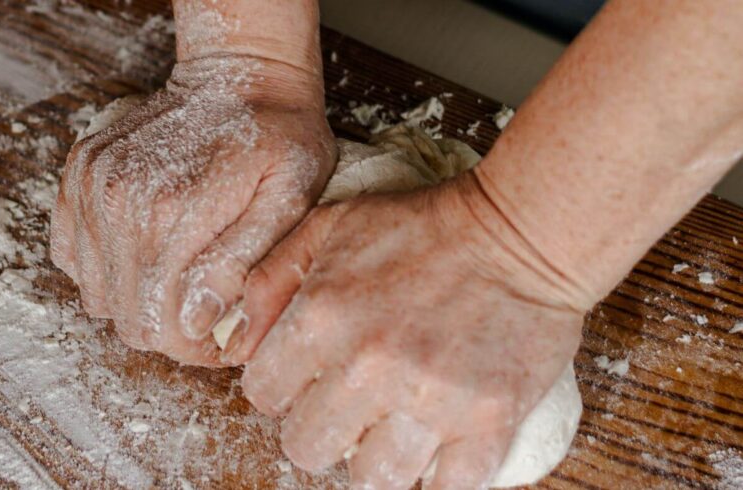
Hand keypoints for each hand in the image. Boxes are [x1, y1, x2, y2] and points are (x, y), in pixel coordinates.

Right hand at [50, 54, 336, 364]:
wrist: (243, 80)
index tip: (222, 338)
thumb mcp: (287, 200)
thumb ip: (240, 262)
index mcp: (172, 214)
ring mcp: (93, 186)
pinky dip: (110, 270)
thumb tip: (198, 320)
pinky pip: (74, 256)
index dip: (194, 348)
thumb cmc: (279, 141)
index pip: (162, 325)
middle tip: (208, 316)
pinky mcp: (81, 177)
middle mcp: (119, 202)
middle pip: (128, 317)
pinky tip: (150, 255)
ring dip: (140, 301)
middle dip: (170, 331)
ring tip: (183, 284)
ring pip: (99, 295)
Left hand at [228, 173, 586, 488]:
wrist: (520, 233)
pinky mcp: (489, 421)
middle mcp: (370, 366)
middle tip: (349, 404)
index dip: (280, 388)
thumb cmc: (423, 227)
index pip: (263, 395)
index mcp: (324, 316)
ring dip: (374, 457)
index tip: (307, 378)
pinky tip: (435, 446)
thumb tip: (237, 344)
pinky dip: (436, 475)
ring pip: (370, 480)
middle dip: (319, 428)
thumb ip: (270, 279)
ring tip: (390, 427)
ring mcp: (432, 400)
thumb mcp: (331, 225)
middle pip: (306, 448)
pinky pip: (445, 488)